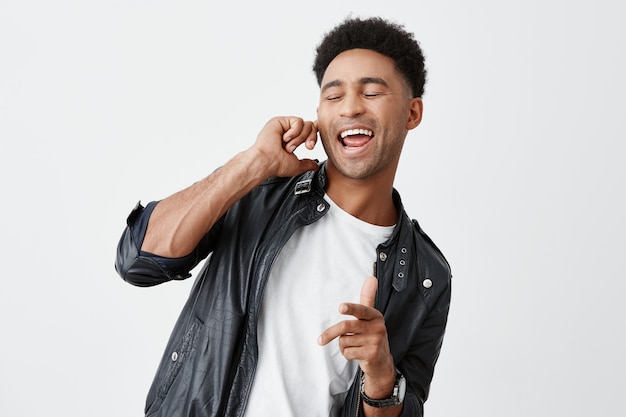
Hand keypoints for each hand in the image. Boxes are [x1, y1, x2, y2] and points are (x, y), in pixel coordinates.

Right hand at [251, 116, 318, 177]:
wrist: (266, 161)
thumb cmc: (276, 164)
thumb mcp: (296, 166)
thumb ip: (307, 164)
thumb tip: (315, 166)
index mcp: (292, 140)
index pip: (309, 132)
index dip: (313, 136)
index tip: (310, 146)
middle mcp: (288, 132)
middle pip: (310, 126)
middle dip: (311, 137)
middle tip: (307, 147)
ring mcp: (284, 126)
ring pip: (305, 124)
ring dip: (300, 137)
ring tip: (289, 146)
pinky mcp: (280, 121)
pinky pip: (298, 121)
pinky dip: (294, 132)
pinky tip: (285, 139)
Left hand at [318, 276, 396, 396]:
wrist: (382, 361)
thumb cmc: (371, 335)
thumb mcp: (370, 317)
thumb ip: (368, 298)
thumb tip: (371, 278)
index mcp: (375, 316)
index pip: (361, 310)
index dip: (350, 308)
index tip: (341, 307)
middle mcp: (377, 327)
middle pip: (345, 327)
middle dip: (330, 334)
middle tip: (320, 340)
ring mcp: (376, 341)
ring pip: (344, 341)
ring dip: (343, 345)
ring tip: (354, 346)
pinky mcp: (372, 354)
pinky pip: (348, 353)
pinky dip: (346, 354)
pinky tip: (356, 353)